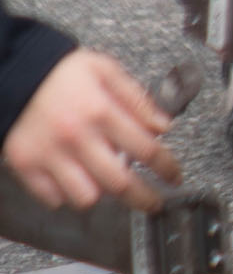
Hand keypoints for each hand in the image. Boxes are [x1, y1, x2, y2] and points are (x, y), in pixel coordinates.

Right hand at [2, 50, 180, 212]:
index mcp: (101, 111)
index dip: (166, 166)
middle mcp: (77, 137)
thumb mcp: (106, 71)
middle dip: (144, 198)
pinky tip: (75, 177)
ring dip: (101, 194)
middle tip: (155, 202)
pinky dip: (68, 194)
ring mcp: (50, 156)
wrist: (16, 74)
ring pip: (86, 197)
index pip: (145, 148)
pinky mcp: (27, 167)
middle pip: (119, 183)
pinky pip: (54, 198)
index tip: (174, 176)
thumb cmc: (64, 72)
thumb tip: (163, 126)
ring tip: (106, 180)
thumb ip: (136, 99)